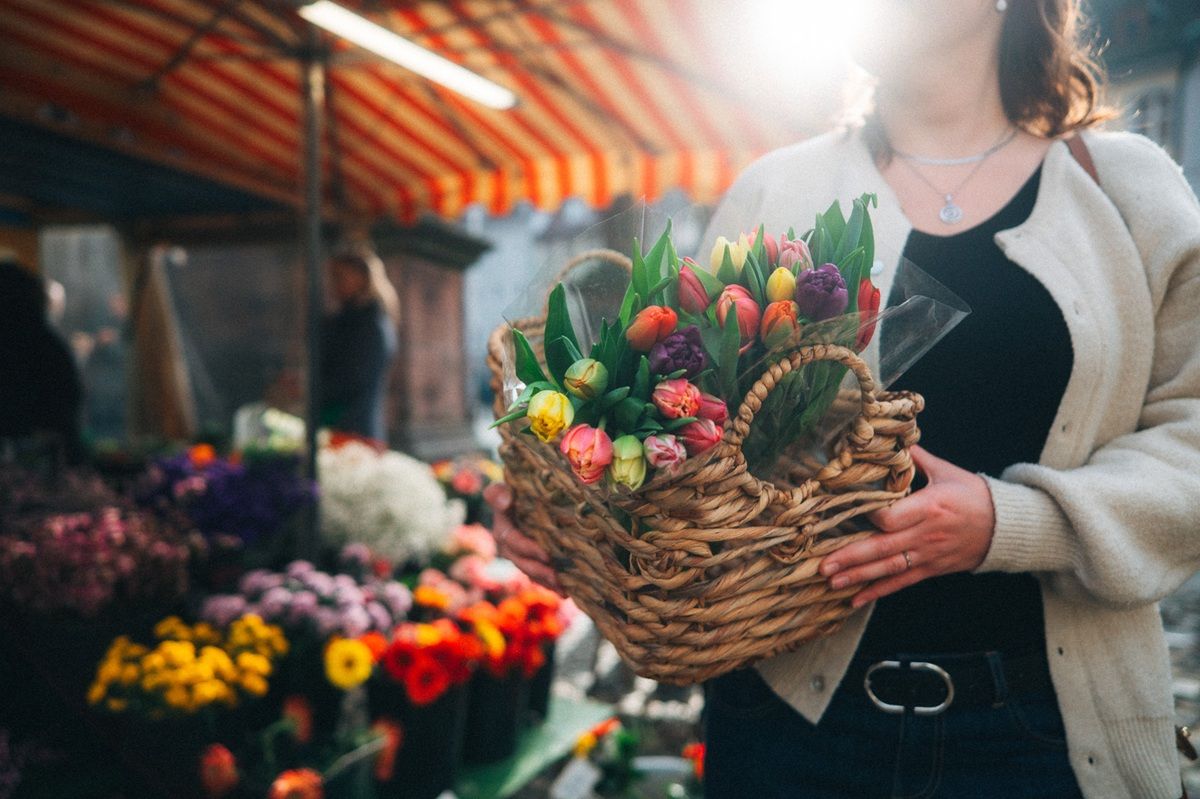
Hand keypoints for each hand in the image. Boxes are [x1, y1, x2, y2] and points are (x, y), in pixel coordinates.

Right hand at [483, 483, 563, 595]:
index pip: (513, 541)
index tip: (546, 555)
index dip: (528, 549)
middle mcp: (508, 547)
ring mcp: (520, 557)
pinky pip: (539, 576)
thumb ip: (498, 494)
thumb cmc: (514, 490)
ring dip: (547, 582)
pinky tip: (567, 592)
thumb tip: (506, 500)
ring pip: (532, 573)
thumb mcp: (503, 489)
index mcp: (502, 530)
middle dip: (541, 572)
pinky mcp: (531, 561)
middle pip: (523, 563)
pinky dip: (551, 585)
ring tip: (564, 590)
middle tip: (558, 578)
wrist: (522, 498)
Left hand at [818, 446, 994, 607]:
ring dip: (858, 577)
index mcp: (929, 507)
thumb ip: (916, 458)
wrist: (1005, 527)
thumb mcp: (946, 471)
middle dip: (851, 557)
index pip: (892, 518)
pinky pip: (900, 583)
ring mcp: (927, 555)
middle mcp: (926, 535)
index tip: (847, 513)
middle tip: (823, 565)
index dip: (870, 517)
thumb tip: (891, 438)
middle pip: (883, 548)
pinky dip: (877, 592)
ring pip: (888, 569)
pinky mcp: (930, 569)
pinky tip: (855, 600)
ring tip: (831, 582)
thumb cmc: (974, 494)